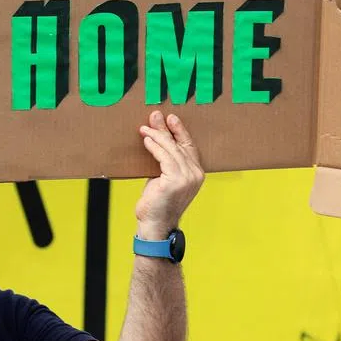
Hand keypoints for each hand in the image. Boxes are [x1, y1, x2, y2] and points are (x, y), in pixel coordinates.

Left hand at [135, 111, 204, 240]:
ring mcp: (187, 178)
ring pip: (171, 149)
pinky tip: (146, 140)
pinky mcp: (175, 181)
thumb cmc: (157, 201)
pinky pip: (164, 157)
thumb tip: (156, 137)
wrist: (155, 224)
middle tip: (154, 116)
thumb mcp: (162, 176)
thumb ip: (164, 159)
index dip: (180, 130)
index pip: (189, 146)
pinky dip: (154, 146)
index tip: (170, 117)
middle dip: (166, 129)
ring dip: (157, 136)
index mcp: (196, 173)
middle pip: (179, 145)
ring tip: (144, 128)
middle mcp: (195, 175)